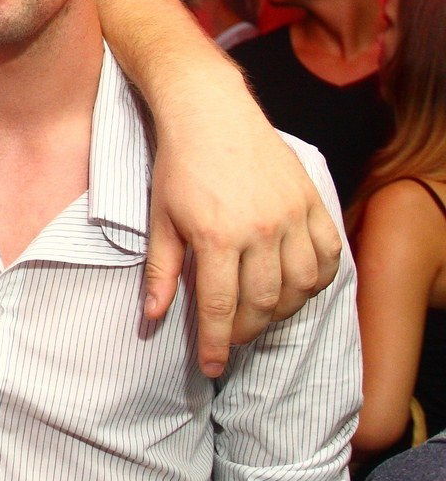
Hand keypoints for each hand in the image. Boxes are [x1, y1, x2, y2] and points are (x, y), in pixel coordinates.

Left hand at [144, 93, 341, 377]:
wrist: (211, 113)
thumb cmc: (178, 167)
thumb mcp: (160, 219)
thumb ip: (161, 271)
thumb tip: (153, 318)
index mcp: (216, 236)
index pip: (221, 307)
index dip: (217, 343)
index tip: (212, 367)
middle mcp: (260, 229)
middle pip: (263, 302)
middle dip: (246, 330)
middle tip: (233, 338)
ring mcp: (291, 215)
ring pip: (300, 285)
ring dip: (282, 310)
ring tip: (261, 315)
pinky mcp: (311, 200)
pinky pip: (327, 254)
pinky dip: (317, 280)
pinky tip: (297, 287)